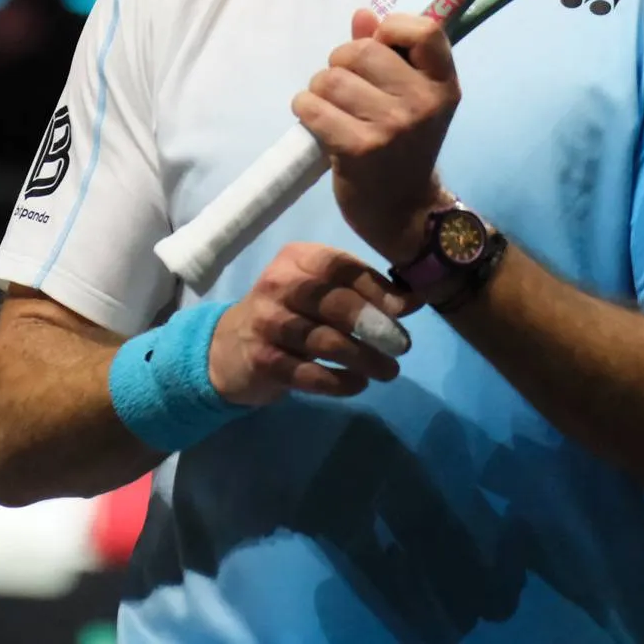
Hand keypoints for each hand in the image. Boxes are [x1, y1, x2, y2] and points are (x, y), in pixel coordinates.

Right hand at [207, 243, 417, 407]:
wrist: (229, 346)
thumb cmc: (290, 311)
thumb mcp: (320, 289)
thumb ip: (362, 289)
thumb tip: (414, 299)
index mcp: (297, 259)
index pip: (342, 267)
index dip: (378, 288)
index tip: (407, 308)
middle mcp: (279, 285)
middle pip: (335, 303)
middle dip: (374, 326)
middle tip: (402, 346)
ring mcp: (267, 323)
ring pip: (325, 342)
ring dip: (364, 359)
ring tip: (389, 371)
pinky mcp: (263, 360)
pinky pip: (309, 374)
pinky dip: (339, 382)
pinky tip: (358, 385)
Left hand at [292, 9, 459, 262]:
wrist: (403, 210)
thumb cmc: (403, 146)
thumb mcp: (410, 98)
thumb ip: (389, 52)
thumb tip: (362, 15)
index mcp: (443, 84)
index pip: (424, 29)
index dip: (391, 29)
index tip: (380, 48)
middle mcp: (423, 103)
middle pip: (361, 50)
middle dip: (341, 63)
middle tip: (345, 88)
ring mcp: (393, 127)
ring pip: (330, 78)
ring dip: (318, 89)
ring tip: (329, 107)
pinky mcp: (360, 149)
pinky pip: (313, 107)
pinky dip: (305, 109)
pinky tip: (314, 120)